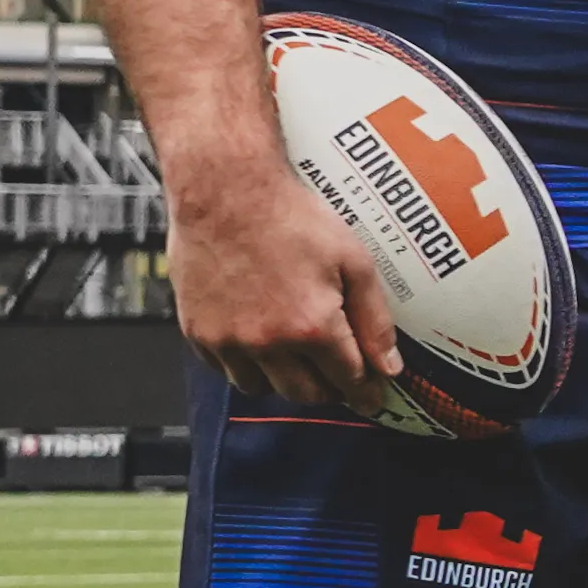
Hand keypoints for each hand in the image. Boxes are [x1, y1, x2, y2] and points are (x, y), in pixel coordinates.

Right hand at [165, 153, 397, 412]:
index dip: (364, 392)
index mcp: (312, 327)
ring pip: (262, 389)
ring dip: (284, 381)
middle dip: (328, 389)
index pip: (348, 381)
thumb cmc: (290, 217)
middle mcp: (268, 343)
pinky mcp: (197, 332)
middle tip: (338, 374)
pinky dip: (245, 364)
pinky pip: (226, 370)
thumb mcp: (354, 261)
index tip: (371, 397)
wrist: (224, 190)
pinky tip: (259, 340)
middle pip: (305, 394)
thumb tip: (389, 367)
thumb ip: (375, 320)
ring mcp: (228, 341)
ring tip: (297, 355)